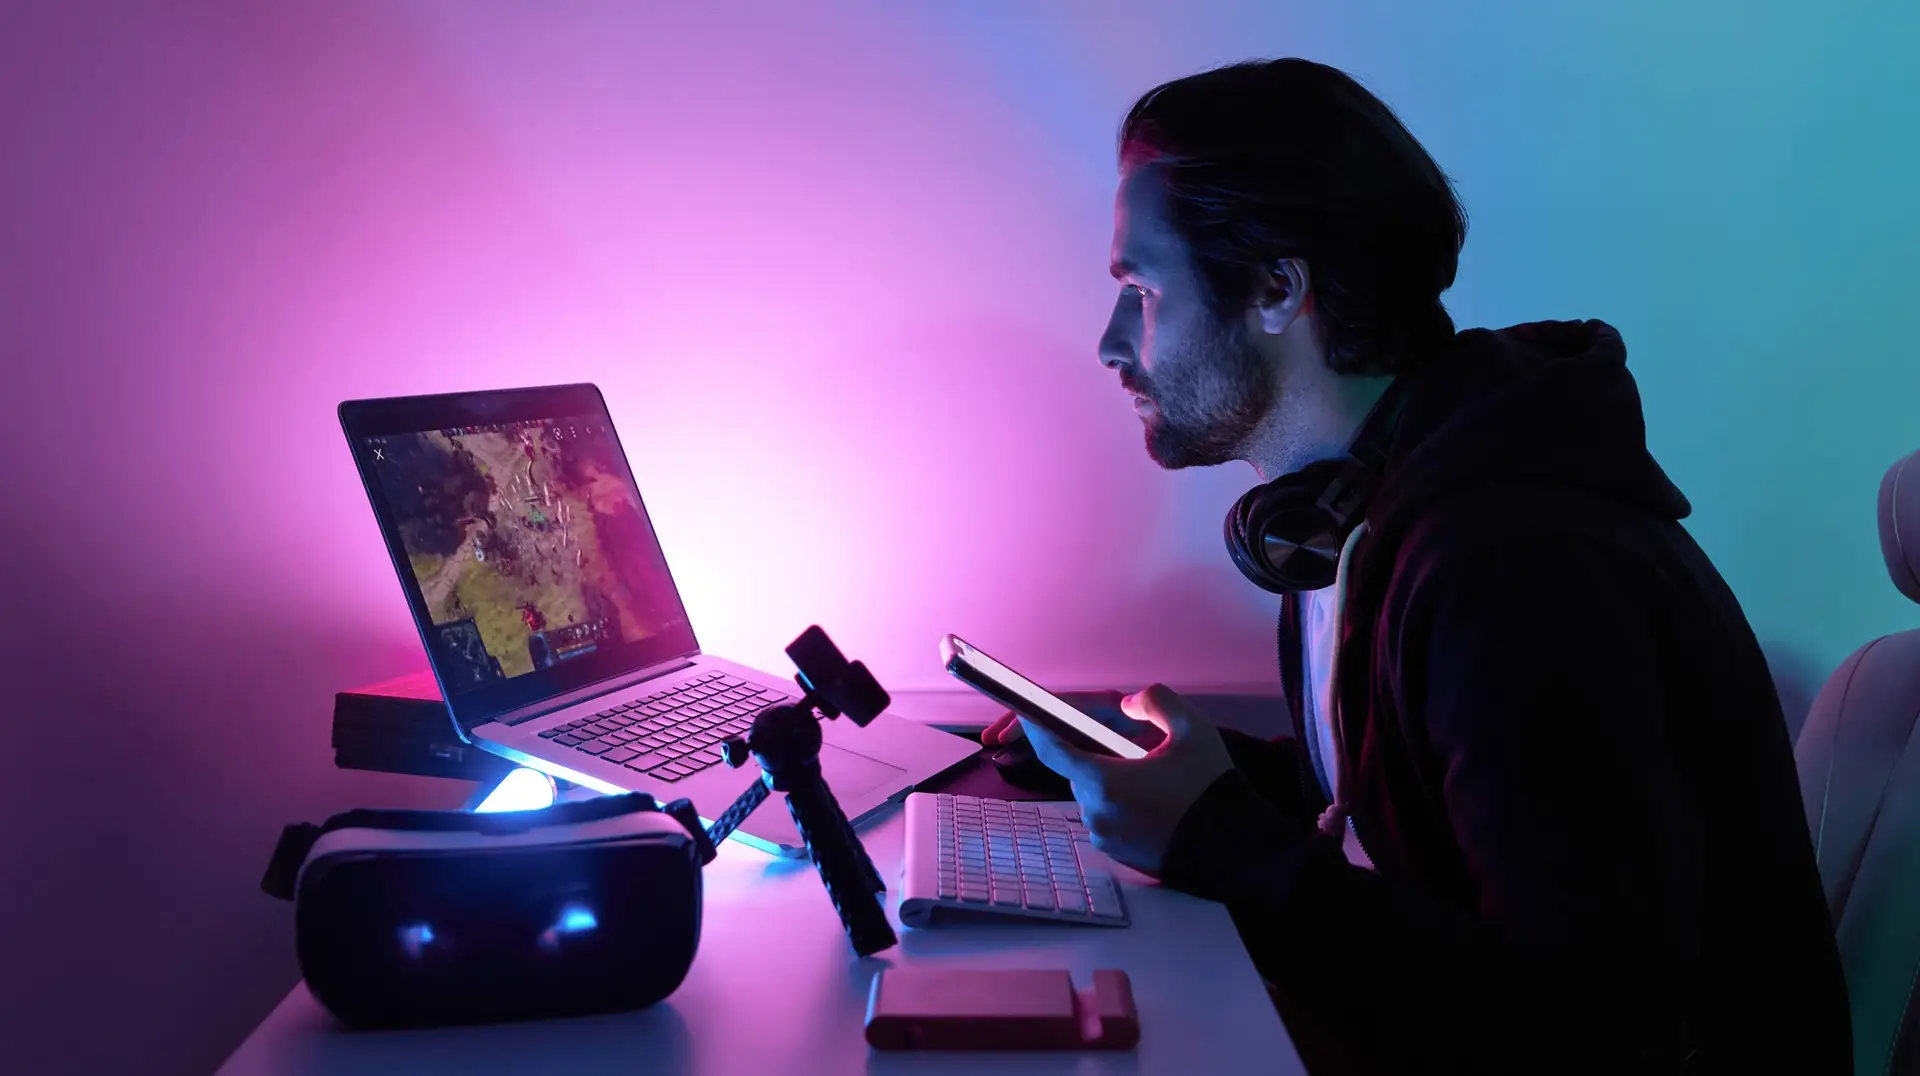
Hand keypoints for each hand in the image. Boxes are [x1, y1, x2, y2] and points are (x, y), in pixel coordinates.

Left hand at [1018, 685, 1233, 876]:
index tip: (1029, 714)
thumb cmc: (1211, 789)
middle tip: (1131, 745)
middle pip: (1079, 770)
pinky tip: (1154, 798)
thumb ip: (1155, 701)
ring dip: (1111, 778)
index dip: (1036, 728)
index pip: (1053, 750)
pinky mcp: (1118, 854)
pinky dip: (1120, 802)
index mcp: (1105, 781)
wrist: (1237, 848)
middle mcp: (1096, 812)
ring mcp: (1105, 837)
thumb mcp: (1192, 729)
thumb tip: (1128, 706)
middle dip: (1095, 752)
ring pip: (1094, 793)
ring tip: (1152, 774)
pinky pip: (1107, 817)